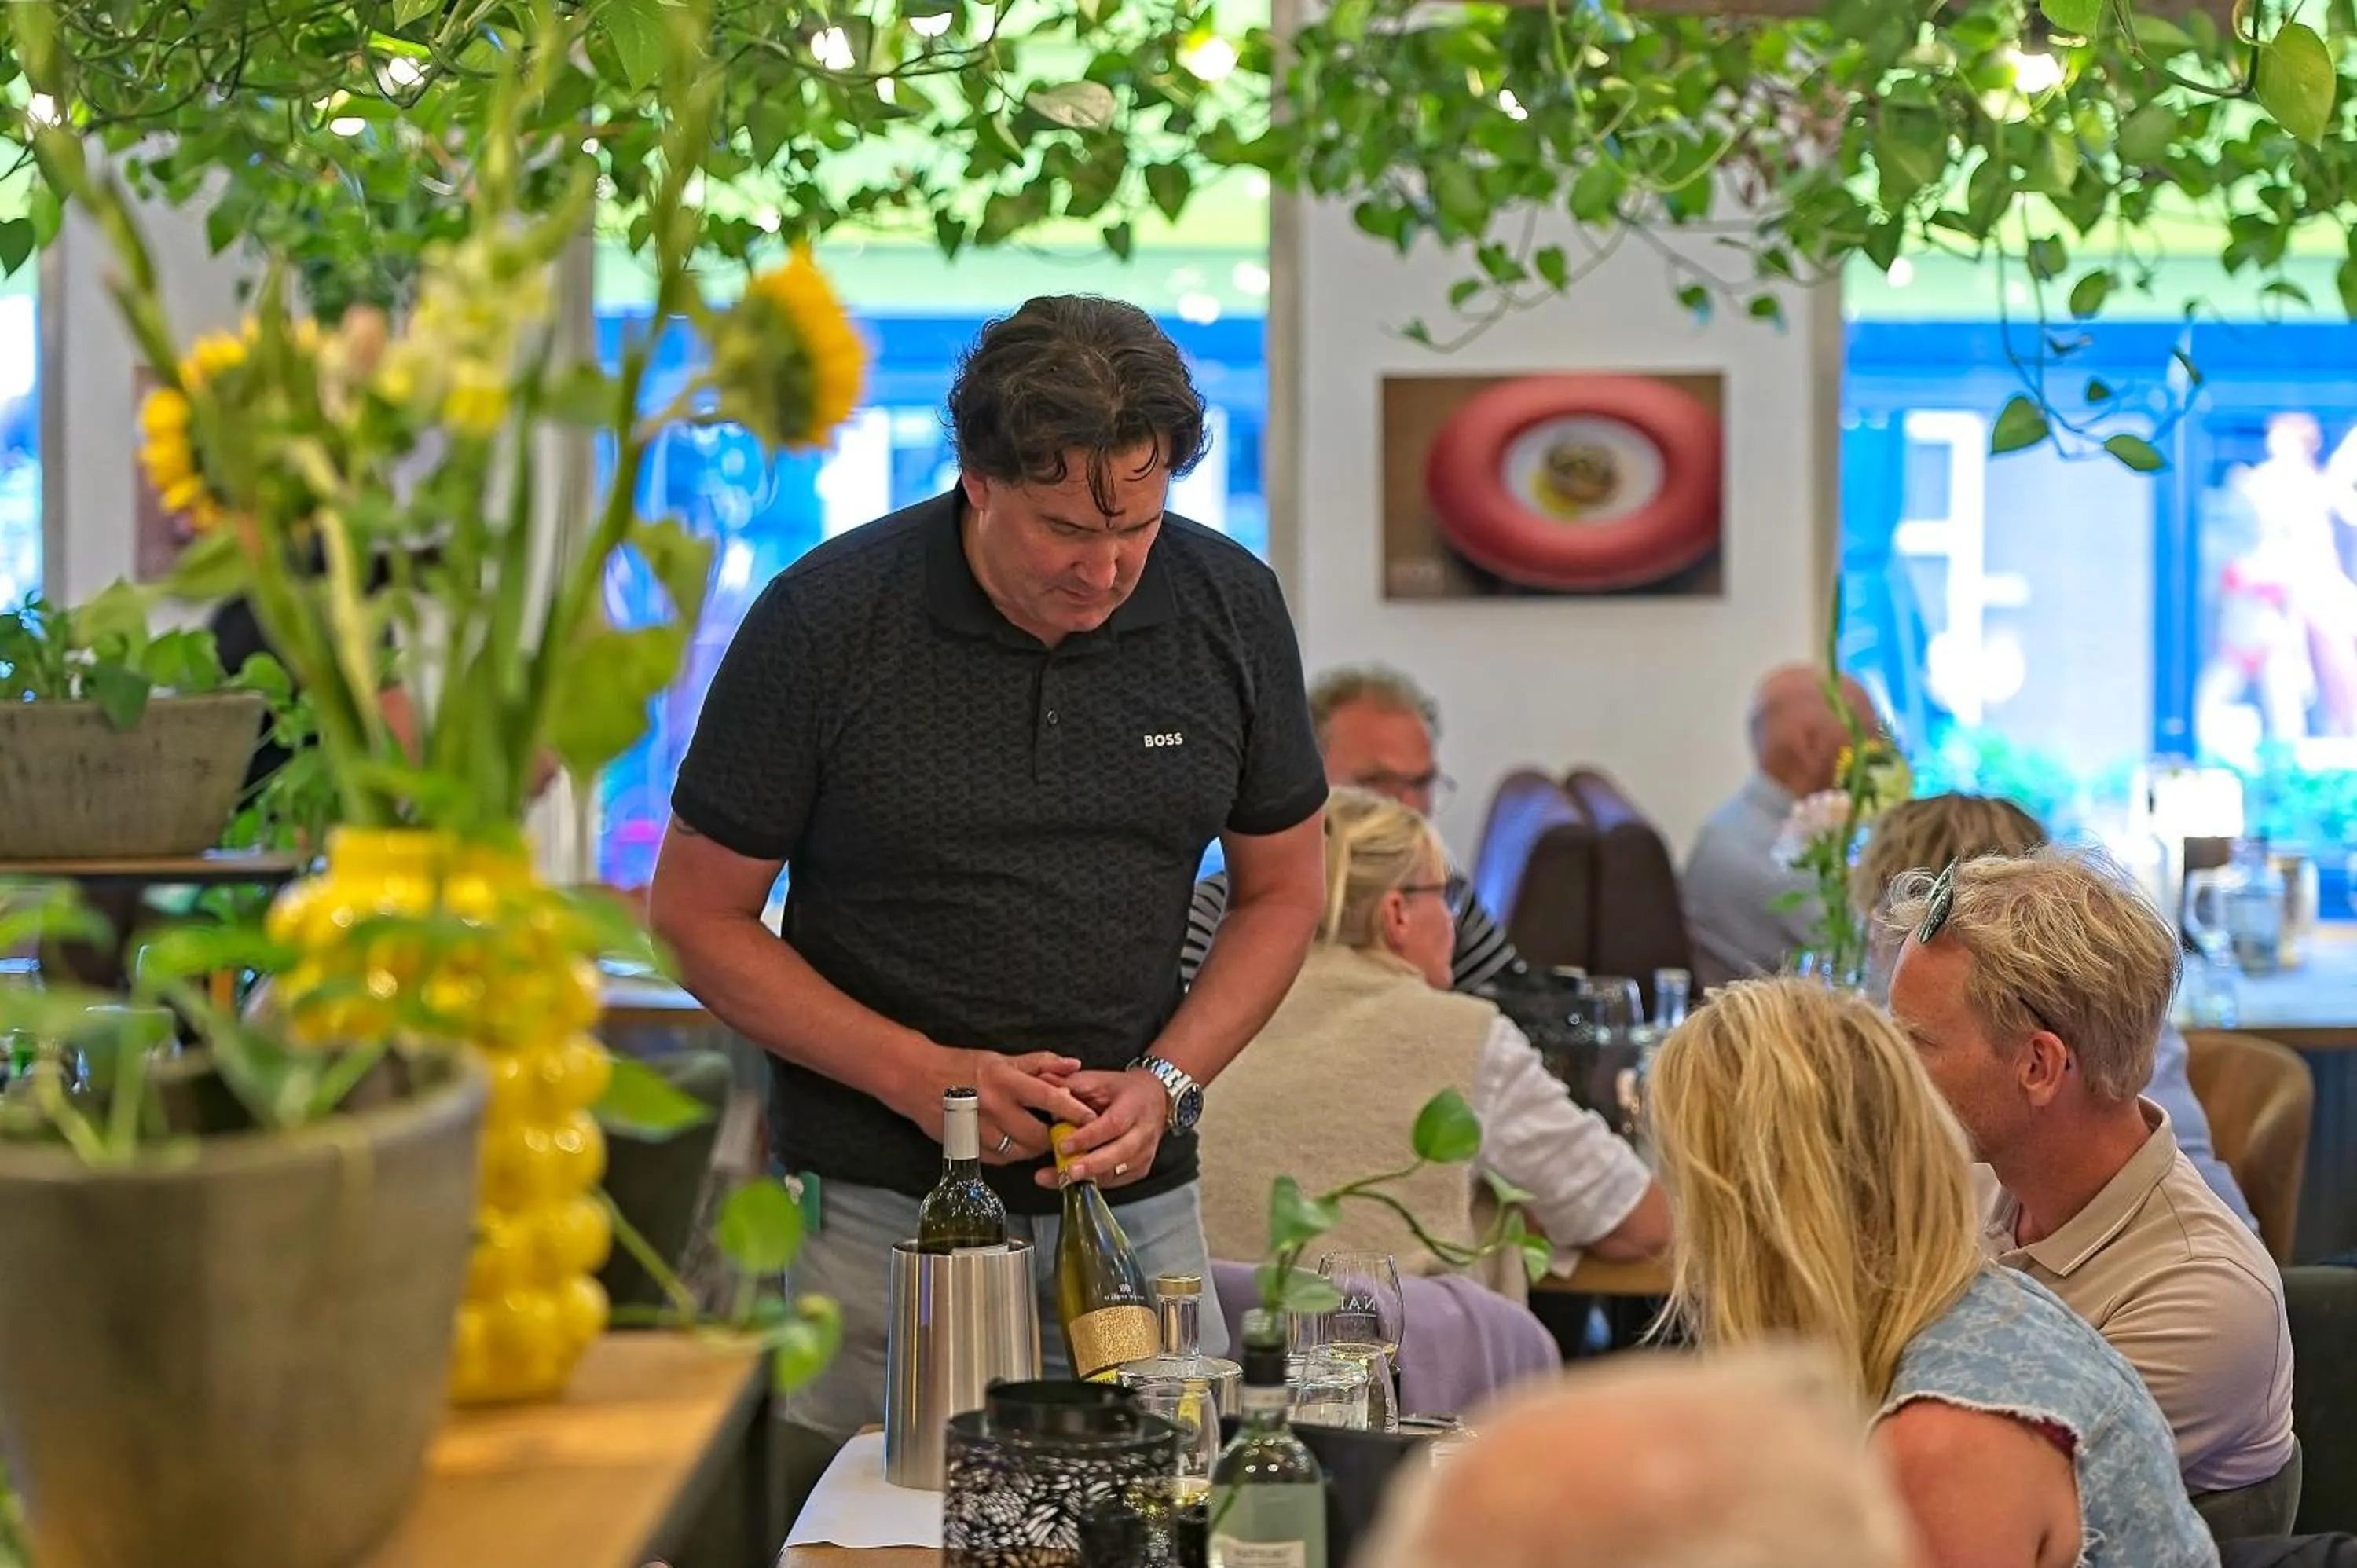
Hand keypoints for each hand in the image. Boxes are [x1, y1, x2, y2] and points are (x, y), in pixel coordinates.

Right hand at [900, 1044, 1093, 1164]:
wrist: (918, 1080)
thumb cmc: (963, 1066)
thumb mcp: (1002, 1059)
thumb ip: (1040, 1063)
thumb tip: (1074, 1065)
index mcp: (1004, 1080)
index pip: (1048, 1098)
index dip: (1073, 1110)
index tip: (1090, 1118)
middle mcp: (993, 1107)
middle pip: (1037, 1135)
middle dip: (1054, 1137)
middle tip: (1062, 1133)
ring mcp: (979, 1130)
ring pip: (1020, 1152)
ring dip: (1033, 1148)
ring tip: (1037, 1137)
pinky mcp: (968, 1148)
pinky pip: (1000, 1159)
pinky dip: (1011, 1154)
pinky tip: (1012, 1142)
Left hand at [1035, 1068, 1166, 1190]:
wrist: (1155, 1098)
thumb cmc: (1123, 1090)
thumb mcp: (1099, 1079)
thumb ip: (1071, 1084)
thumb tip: (1044, 1082)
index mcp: (1133, 1106)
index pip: (1112, 1125)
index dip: (1088, 1137)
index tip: (1063, 1145)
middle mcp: (1143, 1132)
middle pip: (1120, 1153)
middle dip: (1091, 1165)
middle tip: (1066, 1172)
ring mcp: (1145, 1153)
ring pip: (1118, 1171)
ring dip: (1088, 1178)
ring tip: (1059, 1180)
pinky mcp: (1141, 1168)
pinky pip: (1116, 1180)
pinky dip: (1094, 1182)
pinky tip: (1072, 1183)